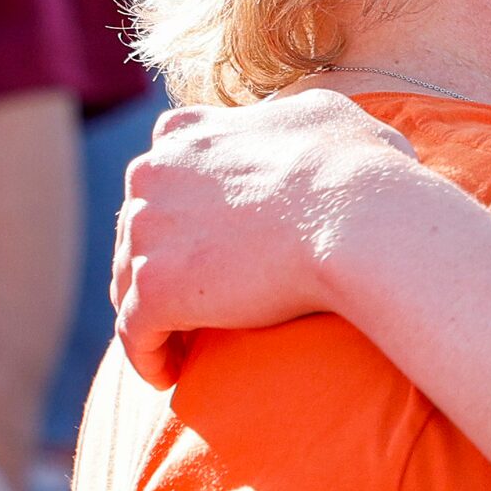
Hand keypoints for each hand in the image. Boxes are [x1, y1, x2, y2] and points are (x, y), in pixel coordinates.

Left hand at [111, 88, 422, 385]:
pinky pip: (135, 334)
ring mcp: (147, 230)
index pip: (161, 173)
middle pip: (137, 229)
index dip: (179, 209)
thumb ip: (287, 118)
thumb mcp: (323, 114)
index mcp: (187, 132)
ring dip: (152, 314)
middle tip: (194, 302)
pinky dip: (148, 357)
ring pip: (129, 283)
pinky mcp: (156, 288)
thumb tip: (300, 125)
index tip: (204, 240)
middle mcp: (153, 172)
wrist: (358, 216)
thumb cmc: (360, 168)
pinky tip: (168, 376)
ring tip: (182, 344)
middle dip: (159, 263)